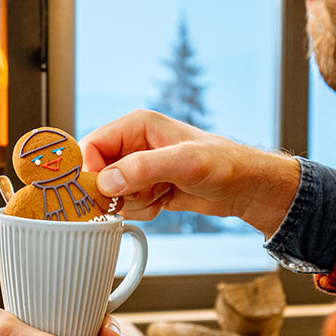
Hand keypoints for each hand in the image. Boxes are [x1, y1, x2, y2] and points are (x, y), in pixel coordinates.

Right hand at [81, 110, 299, 236]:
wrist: (246, 187)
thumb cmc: (225, 164)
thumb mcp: (185, 163)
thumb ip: (143, 169)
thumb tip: (106, 181)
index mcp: (136, 125)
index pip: (92, 145)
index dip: (90, 172)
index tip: (100, 194)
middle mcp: (133, 144)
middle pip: (97, 173)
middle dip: (115, 192)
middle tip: (140, 195)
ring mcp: (139, 167)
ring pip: (111, 193)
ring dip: (133, 203)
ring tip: (161, 195)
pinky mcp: (146, 186)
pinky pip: (127, 205)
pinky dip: (143, 210)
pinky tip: (165, 201)